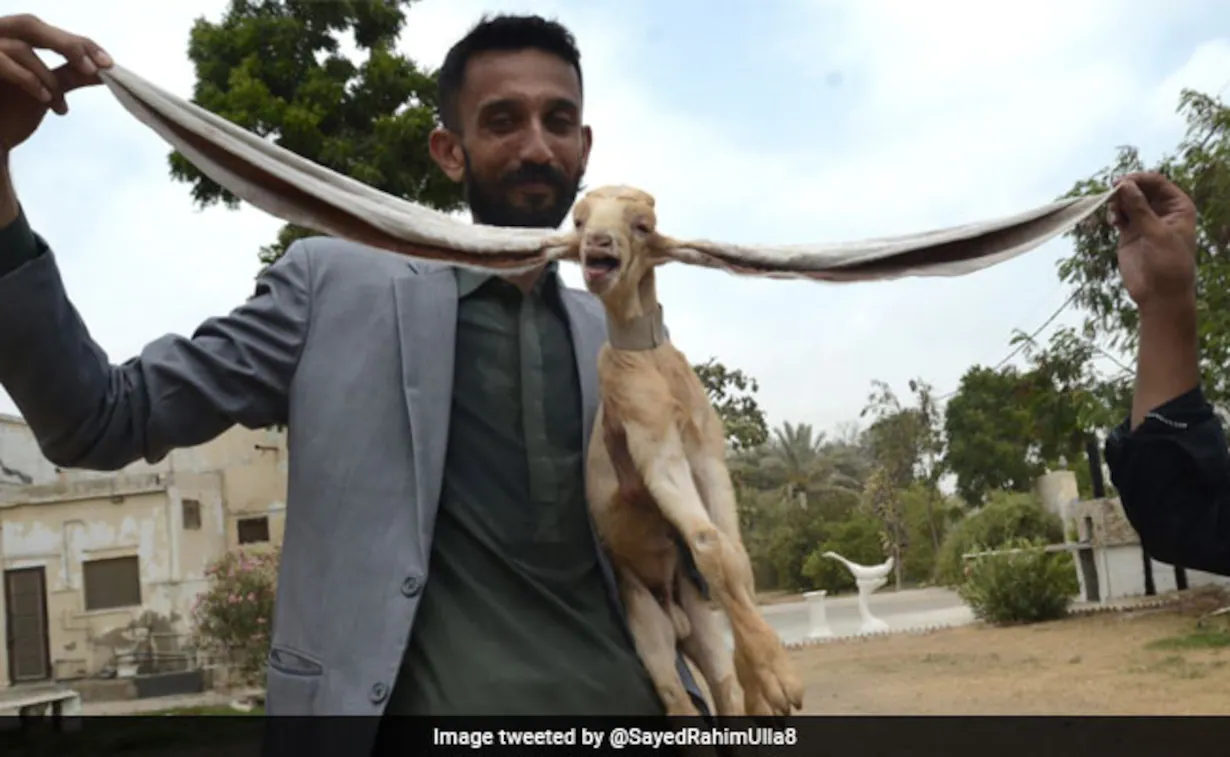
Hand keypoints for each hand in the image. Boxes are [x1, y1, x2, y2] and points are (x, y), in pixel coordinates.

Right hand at [0, 14, 110, 158]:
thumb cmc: (10, 117)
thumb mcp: (46, 92)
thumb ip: (70, 76)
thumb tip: (104, 69)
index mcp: (10, 39)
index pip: (44, 29)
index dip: (76, 42)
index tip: (108, 64)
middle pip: (30, 25)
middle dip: (67, 45)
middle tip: (95, 69)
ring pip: (18, 48)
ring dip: (47, 77)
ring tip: (59, 104)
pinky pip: (0, 62)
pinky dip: (27, 80)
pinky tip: (44, 100)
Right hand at [1107, 171, 1197, 314]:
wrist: (1160, 294)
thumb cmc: (1168, 263)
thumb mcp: (1156, 233)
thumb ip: (1139, 209)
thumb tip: (1124, 185)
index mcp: (1178, 207)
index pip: (1158, 183)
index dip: (1140, 179)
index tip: (1122, 182)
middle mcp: (1162, 211)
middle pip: (1140, 189)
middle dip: (1126, 189)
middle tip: (1111, 192)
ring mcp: (1145, 221)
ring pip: (1128, 201)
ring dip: (1117, 202)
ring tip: (1113, 212)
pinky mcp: (1130, 233)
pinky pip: (1119, 215)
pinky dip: (1113, 214)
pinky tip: (1113, 221)